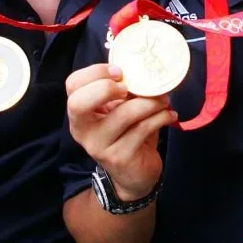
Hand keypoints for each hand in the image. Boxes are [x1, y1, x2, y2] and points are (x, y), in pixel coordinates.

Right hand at [66, 64, 176, 200]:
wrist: (134, 175)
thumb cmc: (128, 133)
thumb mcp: (120, 109)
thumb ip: (124, 90)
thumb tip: (144, 67)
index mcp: (80, 113)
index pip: (72, 85)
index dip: (95, 73)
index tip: (120, 71)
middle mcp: (83, 130)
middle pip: (79, 102)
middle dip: (106, 88)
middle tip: (130, 87)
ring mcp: (99, 146)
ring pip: (124, 114)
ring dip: (150, 102)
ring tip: (164, 101)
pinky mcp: (120, 157)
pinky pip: (143, 128)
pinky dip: (161, 117)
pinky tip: (169, 116)